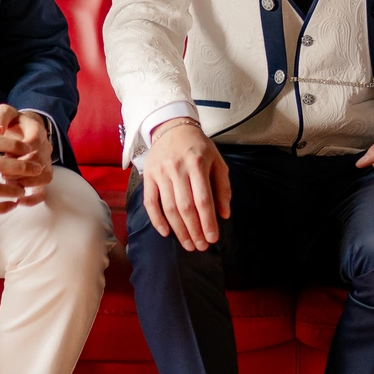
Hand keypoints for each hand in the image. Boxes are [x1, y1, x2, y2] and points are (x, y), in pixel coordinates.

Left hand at [0, 104, 53, 207]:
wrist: (26, 129)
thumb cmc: (13, 123)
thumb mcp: (6, 113)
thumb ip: (0, 117)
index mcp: (37, 131)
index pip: (31, 144)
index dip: (17, 152)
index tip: (3, 155)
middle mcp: (45, 148)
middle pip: (38, 162)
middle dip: (20, 170)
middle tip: (3, 172)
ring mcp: (45, 163)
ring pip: (44, 177)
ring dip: (26, 182)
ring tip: (9, 183)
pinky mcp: (41, 176)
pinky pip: (43, 191)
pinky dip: (33, 198)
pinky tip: (19, 201)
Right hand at [144, 119, 229, 250]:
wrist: (172, 127)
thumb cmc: (199, 147)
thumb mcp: (217, 161)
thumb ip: (222, 187)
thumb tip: (224, 214)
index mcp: (197, 163)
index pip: (203, 199)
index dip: (208, 221)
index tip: (213, 238)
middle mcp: (177, 168)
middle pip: (185, 207)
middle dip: (194, 230)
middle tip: (201, 246)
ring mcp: (160, 172)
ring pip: (169, 207)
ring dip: (179, 230)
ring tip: (188, 244)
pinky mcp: (148, 176)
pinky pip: (150, 202)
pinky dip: (157, 220)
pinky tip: (166, 232)